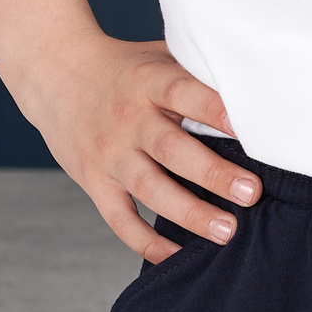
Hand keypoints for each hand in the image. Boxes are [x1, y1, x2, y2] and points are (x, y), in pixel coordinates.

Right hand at [15, 31, 259, 264]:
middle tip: (251, 193)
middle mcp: (128, 119)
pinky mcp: (93, 181)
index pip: (183, 93)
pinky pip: (120, 219)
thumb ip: (197, 72)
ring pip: (150, 189)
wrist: (54, 74)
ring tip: (226, 231)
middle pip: (171, 149)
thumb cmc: (124, 67)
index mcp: (149, 81)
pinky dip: (146, 242)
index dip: (214, 109)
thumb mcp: (157, 56)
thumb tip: (256, 85)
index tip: (247, 128)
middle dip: (213, 174)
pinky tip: (177, 255)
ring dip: (189, 213)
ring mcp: (109, 153)